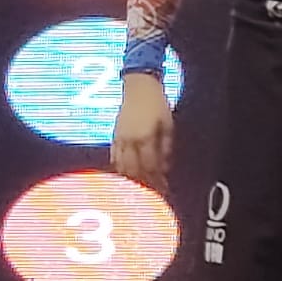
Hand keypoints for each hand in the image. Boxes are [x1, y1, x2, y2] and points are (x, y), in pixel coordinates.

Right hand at [112, 72, 174, 193]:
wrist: (138, 87)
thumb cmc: (157, 105)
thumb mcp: (168, 125)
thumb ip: (166, 148)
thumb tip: (165, 168)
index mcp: (145, 139)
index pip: (150, 167)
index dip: (156, 181)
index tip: (163, 190)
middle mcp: (130, 142)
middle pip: (135, 171)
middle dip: (144, 184)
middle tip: (153, 193)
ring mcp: (119, 140)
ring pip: (122, 167)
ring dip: (132, 180)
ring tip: (141, 187)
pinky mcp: (114, 137)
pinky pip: (114, 158)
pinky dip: (120, 169)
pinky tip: (126, 175)